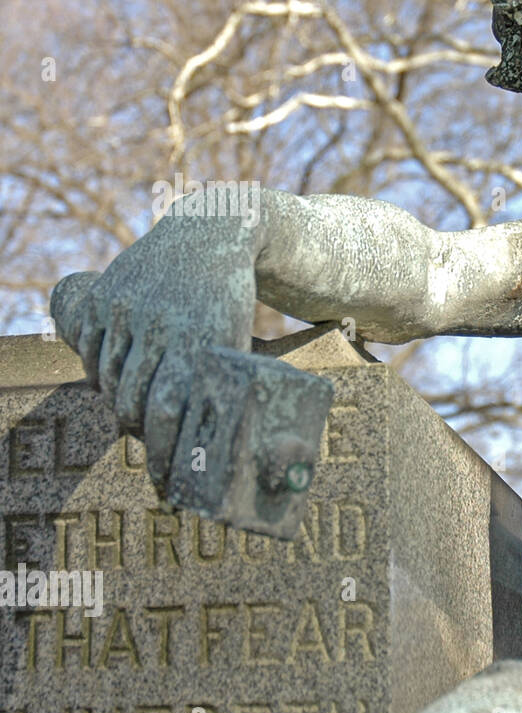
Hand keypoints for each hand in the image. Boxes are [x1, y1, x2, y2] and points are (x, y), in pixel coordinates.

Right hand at [50, 213, 257, 490]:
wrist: (214, 233)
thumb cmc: (236, 302)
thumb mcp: (241, 341)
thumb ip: (228, 387)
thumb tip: (232, 450)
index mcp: (199, 337)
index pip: (169, 409)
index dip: (165, 450)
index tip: (170, 480)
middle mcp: (158, 321)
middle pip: (133, 400)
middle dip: (142, 437)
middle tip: (158, 457)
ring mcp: (126, 306)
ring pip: (108, 379)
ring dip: (121, 408)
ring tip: (141, 423)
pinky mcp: (104, 295)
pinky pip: (89, 351)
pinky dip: (100, 376)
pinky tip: (118, 388)